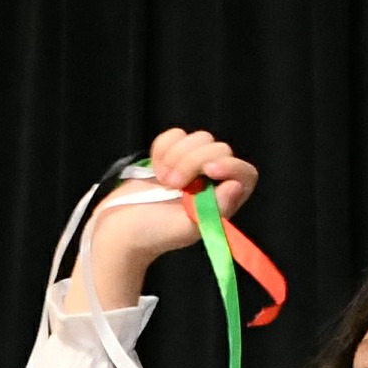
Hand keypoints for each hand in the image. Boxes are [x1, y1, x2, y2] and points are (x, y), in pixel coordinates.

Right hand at [71, 127, 255, 310]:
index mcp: (224, 201)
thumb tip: (236, 185)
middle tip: (173, 184)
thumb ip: (216, 209)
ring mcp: (192, 164)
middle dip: (194, 162)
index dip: (231, 166)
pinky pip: (176, 135)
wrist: (122, 227)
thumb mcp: (189, 227)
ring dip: (177, 156)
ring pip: (200, 138)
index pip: (245, 173)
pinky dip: (163, 148)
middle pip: (221, 149)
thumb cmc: (155, 233)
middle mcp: (213, 180)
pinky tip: (155, 168)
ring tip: (163, 180)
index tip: (209, 170)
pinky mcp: (171, 153)